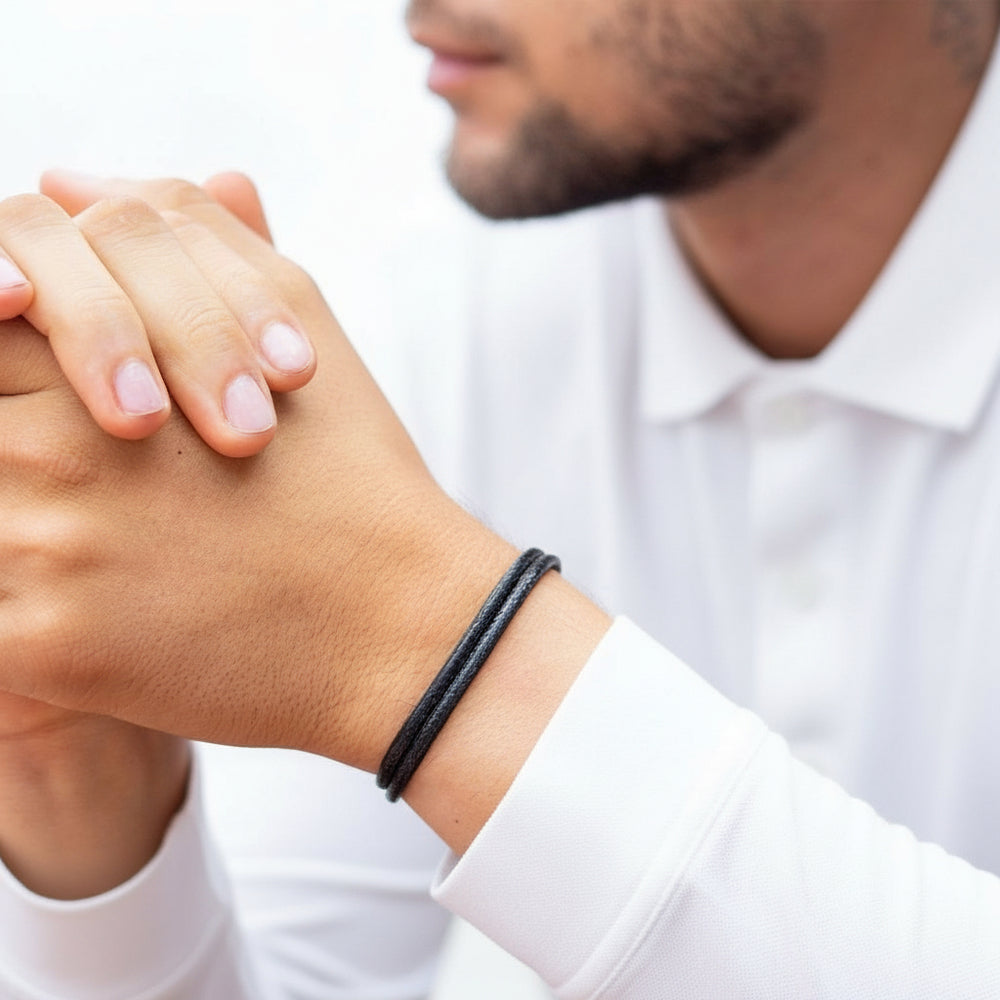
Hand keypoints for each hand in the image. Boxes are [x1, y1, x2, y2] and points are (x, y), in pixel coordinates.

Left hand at [0, 185, 515, 766]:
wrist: (395, 623)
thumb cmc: (352, 472)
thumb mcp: (295, 309)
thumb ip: (181, 230)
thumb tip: (63, 179)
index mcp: (110, 356)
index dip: (5, 306)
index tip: (22, 327)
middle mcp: (55, 451)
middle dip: (14, 418)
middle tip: (85, 448)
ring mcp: (44, 554)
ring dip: (15, 507)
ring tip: (102, 526)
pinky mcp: (46, 651)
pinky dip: (16, 600)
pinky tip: (85, 598)